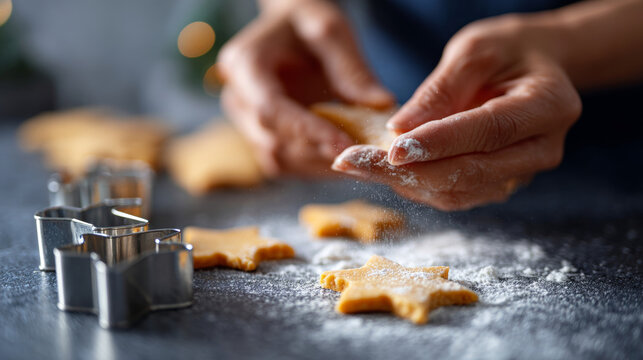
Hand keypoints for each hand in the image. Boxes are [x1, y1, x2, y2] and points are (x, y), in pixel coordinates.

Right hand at [217, 0, 393, 176]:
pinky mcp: (260, 137)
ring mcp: (245, 121)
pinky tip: (344, 158)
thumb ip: (352, 68)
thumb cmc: (308, 22)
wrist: (291, 29)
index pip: (270, 109)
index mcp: (244, 65)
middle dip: (318, 152)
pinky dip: (314, 166)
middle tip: (363, 157)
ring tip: (358, 160)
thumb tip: (382, 104)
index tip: (344, 144)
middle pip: (272, 141)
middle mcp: (237, 98)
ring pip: (278, 159)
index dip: (306, 131)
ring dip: (318, 165)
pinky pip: (284, 163)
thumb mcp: (332, 31)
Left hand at [333, 15, 581, 209]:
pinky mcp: (498, 183)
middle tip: (352, 161)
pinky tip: (381, 170)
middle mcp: (541, 149)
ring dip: (404, 184)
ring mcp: (521, 173)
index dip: (438, 144)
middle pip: (470, 173)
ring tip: (357, 165)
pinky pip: (454, 194)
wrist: (531, 66)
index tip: (391, 148)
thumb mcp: (473, 51)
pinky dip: (415, 186)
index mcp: (547, 106)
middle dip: (407, 172)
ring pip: (458, 192)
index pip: (488, 132)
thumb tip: (400, 129)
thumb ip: (440, 90)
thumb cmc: (504, 50)